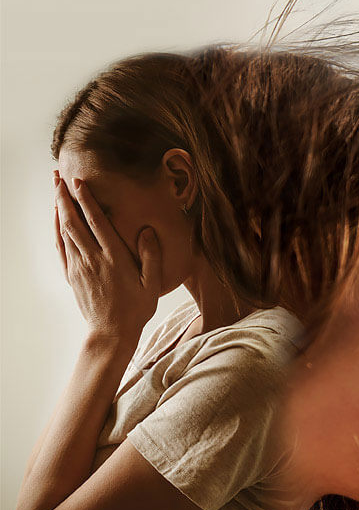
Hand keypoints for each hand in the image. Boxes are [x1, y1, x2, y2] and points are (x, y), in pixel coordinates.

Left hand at [54, 174, 161, 345]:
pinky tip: (56, 219)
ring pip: (64, 231)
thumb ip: (151, 255)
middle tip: (58, 177)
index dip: (87, 200)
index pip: (97, 222)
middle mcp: (93, 259)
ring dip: (58, 209)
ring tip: (55, 190)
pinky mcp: (72, 275)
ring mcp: (79, 267)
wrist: (111, 332)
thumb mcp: (152, 283)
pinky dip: (56, 229)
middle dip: (64, 198)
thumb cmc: (137, 308)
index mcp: (114, 258)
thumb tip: (145, 230)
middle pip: (73, 222)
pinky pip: (60, 247)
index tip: (79, 182)